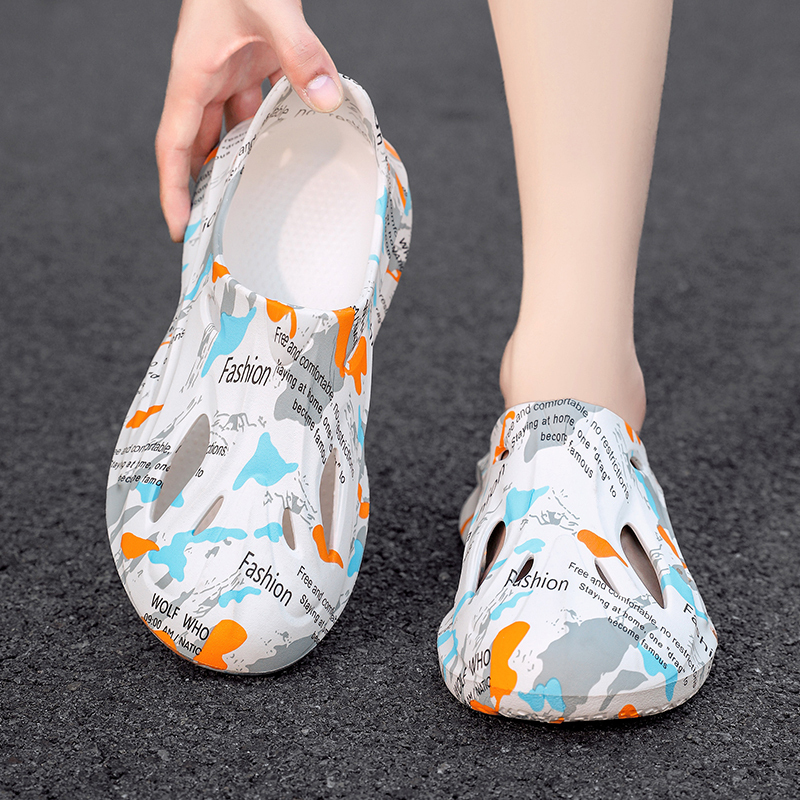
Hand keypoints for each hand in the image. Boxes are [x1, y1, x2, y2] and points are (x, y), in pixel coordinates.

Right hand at [156, 0, 341, 241]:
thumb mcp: (270, 4)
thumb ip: (299, 50)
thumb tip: (325, 97)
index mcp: (193, 72)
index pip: (175, 145)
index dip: (173, 189)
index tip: (177, 227)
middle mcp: (205, 77)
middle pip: (199, 147)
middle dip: (205, 188)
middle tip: (219, 229)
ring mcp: (227, 69)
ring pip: (228, 130)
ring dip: (239, 163)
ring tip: (253, 201)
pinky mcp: (251, 60)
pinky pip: (254, 108)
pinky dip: (266, 132)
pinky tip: (287, 149)